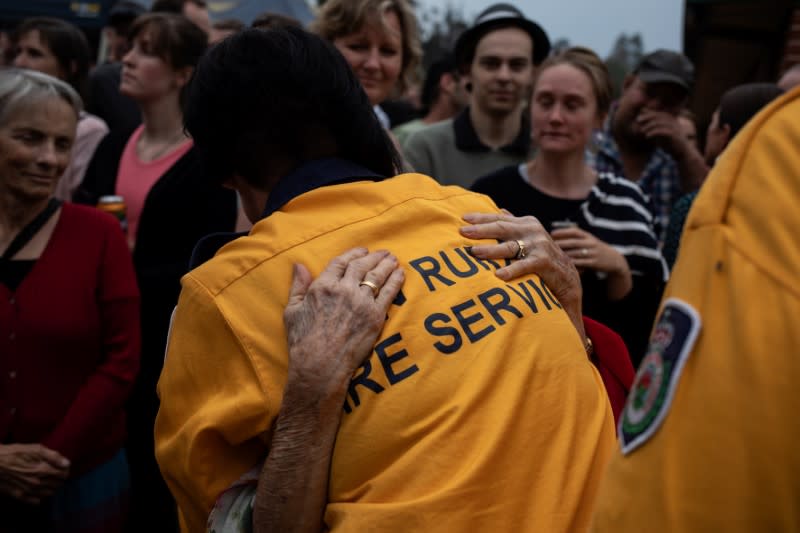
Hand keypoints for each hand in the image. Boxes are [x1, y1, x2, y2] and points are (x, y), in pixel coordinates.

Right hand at [0, 443, 69, 503]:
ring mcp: (28, 491)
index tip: (63, 466)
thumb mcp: (36, 449)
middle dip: (60, 478)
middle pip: (58, 484)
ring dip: (52, 487)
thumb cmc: (15, 453)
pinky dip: (41, 496)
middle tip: (56, 471)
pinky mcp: (19, 495)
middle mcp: (37, 483)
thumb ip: (54, 456)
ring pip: (49, 493)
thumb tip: (67, 464)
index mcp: (43, 470)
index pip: (64, 474)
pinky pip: (36, 501)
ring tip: (48, 479)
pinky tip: (39, 489)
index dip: (65, 470)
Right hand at [283, 248, 404, 402]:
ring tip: (393, 259)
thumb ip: (298, 286)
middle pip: (362, 266)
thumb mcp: (293, 310)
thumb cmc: (303, 341)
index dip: (354, 254)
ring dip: (386, 265)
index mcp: (323, 286)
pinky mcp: (375, 316)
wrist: (320, 365)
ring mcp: (361, 302)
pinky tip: (400, 274)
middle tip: (383, 253)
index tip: (362, 250)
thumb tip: (299, 265)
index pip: (341, 262)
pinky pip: (389, 293)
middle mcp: (344, 289)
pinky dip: (396, 281)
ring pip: (377, 276)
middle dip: (374, 257)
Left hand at [460, 211, 583, 339]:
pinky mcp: (544, 261)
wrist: (566, 276)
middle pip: (501, 229)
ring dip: (491, 250)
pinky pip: (524, 266)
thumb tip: (500, 211)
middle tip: (463, 232)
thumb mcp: (529, 237)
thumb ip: (515, 224)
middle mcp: (532, 231)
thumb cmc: (542, 256)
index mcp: (526, 223)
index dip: (481, 218)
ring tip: (474, 252)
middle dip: (481, 230)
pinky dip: (512, 270)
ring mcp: (539, 245)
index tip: (463, 218)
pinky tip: (498, 275)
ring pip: (509, 247)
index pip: (499, 219)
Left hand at [551, 227, 631, 300]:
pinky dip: (572, 264)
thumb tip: (554, 237)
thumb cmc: (595, 250)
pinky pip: (581, 263)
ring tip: (552, 257)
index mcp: (588, 236)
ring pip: (575, 253)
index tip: (552, 233)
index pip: (574, 231)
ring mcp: (593, 253)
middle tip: (548, 246)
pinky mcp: (594, 262)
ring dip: (564, 255)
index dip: (563, 231)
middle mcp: (590, 243)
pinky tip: (563, 265)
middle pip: (573, 242)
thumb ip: (576, 239)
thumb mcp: (589, 241)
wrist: (614, 260)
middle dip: (561, 244)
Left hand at [636, 109, 687, 154]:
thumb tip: (644, 124)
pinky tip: (647, 136)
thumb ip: (653, 128)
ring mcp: (675, 128)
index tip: (638, 118)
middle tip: (637, 120)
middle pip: (659, 115)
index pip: (658, 113)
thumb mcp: (660, 135)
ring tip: (641, 130)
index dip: (648, 114)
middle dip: (647, 116)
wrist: (681, 154)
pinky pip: (663, 131)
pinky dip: (653, 132)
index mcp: (671, 120)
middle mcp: (674, 122)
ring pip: (660, 122)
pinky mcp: (675, 135)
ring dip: (649, 125)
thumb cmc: (669, 144)